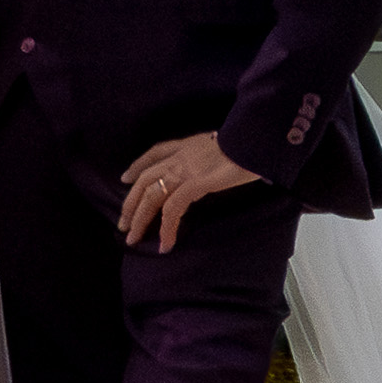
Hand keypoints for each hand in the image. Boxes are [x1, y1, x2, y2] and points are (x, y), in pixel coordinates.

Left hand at [117, 131, 262, 251]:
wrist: (257, 138)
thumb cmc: (249, 144)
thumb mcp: (226, 145)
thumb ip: (214, 156)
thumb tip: (218, 168)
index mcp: (188, 145)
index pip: (155, 152)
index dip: (137, 166)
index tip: (126, 178)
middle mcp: (181, 156)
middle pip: (146, 180)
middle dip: (131, 203)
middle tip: (124, 224)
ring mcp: (186, 170)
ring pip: (152, 196)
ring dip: (140, 219)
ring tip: (134, 239)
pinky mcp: (196, 183)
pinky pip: (173, 209)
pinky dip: (166, 228)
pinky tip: (165, 243)